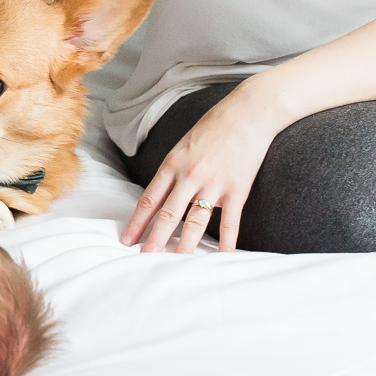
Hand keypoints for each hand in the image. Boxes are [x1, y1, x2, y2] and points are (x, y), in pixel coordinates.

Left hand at [120, 89, 277, 252]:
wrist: (248, 112)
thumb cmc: (213, 126)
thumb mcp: (183, 144)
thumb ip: (173, 170)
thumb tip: (163, 195)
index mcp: (172, 163)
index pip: (149, 199)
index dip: (137, 222)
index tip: (127, 239)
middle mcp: (190, 176)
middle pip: (168, 215)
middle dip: (154, 239)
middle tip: (143, 258)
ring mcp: (214, 184)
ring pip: (196, 222)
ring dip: (185, 245)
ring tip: (175, 263)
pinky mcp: (237, 189)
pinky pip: (230, 222)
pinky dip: (227, 242)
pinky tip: (223, 258)